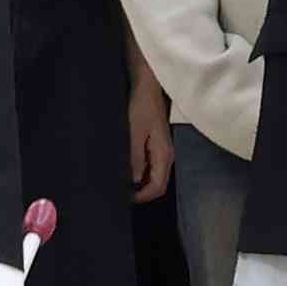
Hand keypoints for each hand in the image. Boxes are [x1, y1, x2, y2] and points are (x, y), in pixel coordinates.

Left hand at [125, 64, 171, 205]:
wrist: (148, 87)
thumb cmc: (141, 107)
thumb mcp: (135, 132)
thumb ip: (136, 157)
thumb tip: (135, 181)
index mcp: (163, 155)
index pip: (158, 187)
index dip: (143, 197)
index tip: (124, 198)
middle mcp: (166, 156)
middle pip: (158, 185)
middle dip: (141, 193)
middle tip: (120, 193)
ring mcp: (162, 151)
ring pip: (154, 177)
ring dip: (140, 184)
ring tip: (121, 183)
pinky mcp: (155, 146)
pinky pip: (151, 167)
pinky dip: (140, 173)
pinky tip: (126, 170)